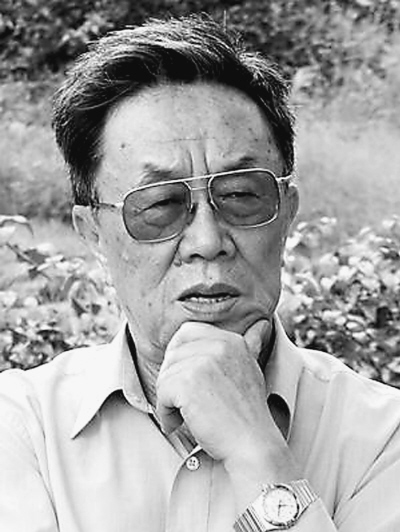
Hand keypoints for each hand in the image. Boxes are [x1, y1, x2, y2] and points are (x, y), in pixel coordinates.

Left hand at [155, 319, 274, 462]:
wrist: (252, 446)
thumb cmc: (248, 415)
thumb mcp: (251, 370)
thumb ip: (250, 344)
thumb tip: (261, 325)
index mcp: (231, 341)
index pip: (188, 332)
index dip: (179, 355)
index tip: (184, 379)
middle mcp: (219, 346)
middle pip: (173, 353)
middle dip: (172, 379)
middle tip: (184, 402)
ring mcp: (203, 362)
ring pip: (165, 375)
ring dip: (169, 400)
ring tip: (185, 417)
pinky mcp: (188, 382)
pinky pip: (161, 393)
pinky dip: (166, 413)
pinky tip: (179, 423)